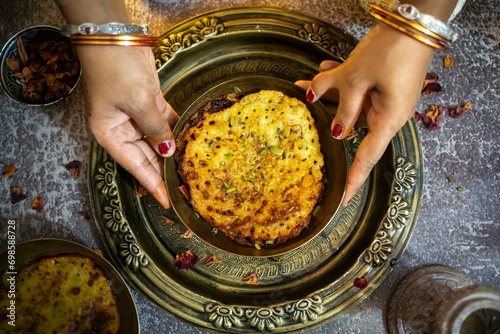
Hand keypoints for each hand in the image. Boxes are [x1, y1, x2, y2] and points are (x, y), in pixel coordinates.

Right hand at [76, 44, 177, 208]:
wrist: (116, 37)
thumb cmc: (117, 70)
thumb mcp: (138, 103)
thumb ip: (156, 128)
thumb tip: (168, 149)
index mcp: (110, 134)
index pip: (135, 166)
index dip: (152, 184)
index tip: (167, 201)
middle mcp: (123, 129)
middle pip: (147, 156)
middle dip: (165, 171)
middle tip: (185, 187)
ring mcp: (137, 115)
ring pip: (158, 140)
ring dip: (173, 152)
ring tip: (191, 170)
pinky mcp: (150, 102)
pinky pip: (165, 121)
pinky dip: (177, 129)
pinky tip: (191, 141)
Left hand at [297, 24, 433, 205]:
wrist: (414, 21)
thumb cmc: (391, 52)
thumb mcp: (359, 79)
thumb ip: (342, 105)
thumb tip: (336, 130)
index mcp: (388, 120)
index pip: (367, 158)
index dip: (353, 180)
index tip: (342, 201)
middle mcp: (387, 114)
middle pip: (351, 125)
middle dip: (324, 117)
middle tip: (300, 113)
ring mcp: (385, 99)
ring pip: (350, 104)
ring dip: (328, 94)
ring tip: (304, 83)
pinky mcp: (382, 85)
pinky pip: (357, 89)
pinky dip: (341, 82)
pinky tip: (324, 69)